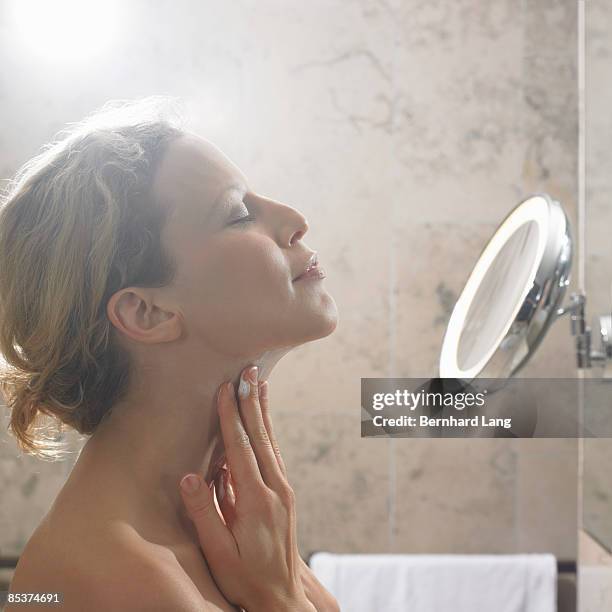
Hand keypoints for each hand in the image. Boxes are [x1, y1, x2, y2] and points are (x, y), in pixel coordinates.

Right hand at [212, 379, 339, 611]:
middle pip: (262, 436)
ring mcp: (284, 490)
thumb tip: (189, 475)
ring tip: (260, 383)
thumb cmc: (245, 577)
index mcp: (257, 501)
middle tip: (248, 370)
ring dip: (263, 411)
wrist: (281, 597)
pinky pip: (275, 453)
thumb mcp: (218, 552)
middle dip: (252, 401)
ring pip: (272, 441)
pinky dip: (268, 431)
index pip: (242, 449)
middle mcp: (276, 489)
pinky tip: (264, 419)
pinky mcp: (285, 494)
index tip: (226, 388)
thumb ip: (205, 513)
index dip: (232, 416)